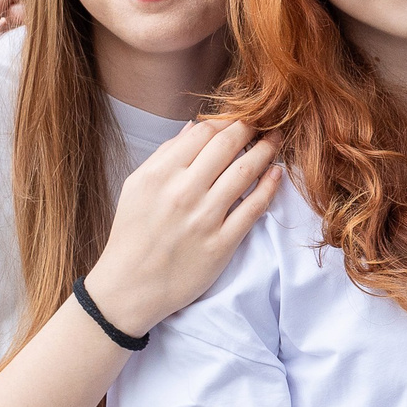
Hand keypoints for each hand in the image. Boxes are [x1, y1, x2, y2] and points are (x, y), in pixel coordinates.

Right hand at [80, 120, 283, 337]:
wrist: (129, 287)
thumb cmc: (132, 235)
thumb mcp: (136, 187)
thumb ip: (164, 155)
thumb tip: (194, 127)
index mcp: (160, 174)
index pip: (204, 133)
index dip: (226, 121)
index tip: (239, 119)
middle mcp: (183, 192)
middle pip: (228, 145)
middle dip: (252, 128)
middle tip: (267, 121)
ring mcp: (204, 218)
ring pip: (246, 172)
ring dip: (267, 151)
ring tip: (276, 140)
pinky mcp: (222, 244)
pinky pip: (253, 208)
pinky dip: (269, 187)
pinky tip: (277, 174)